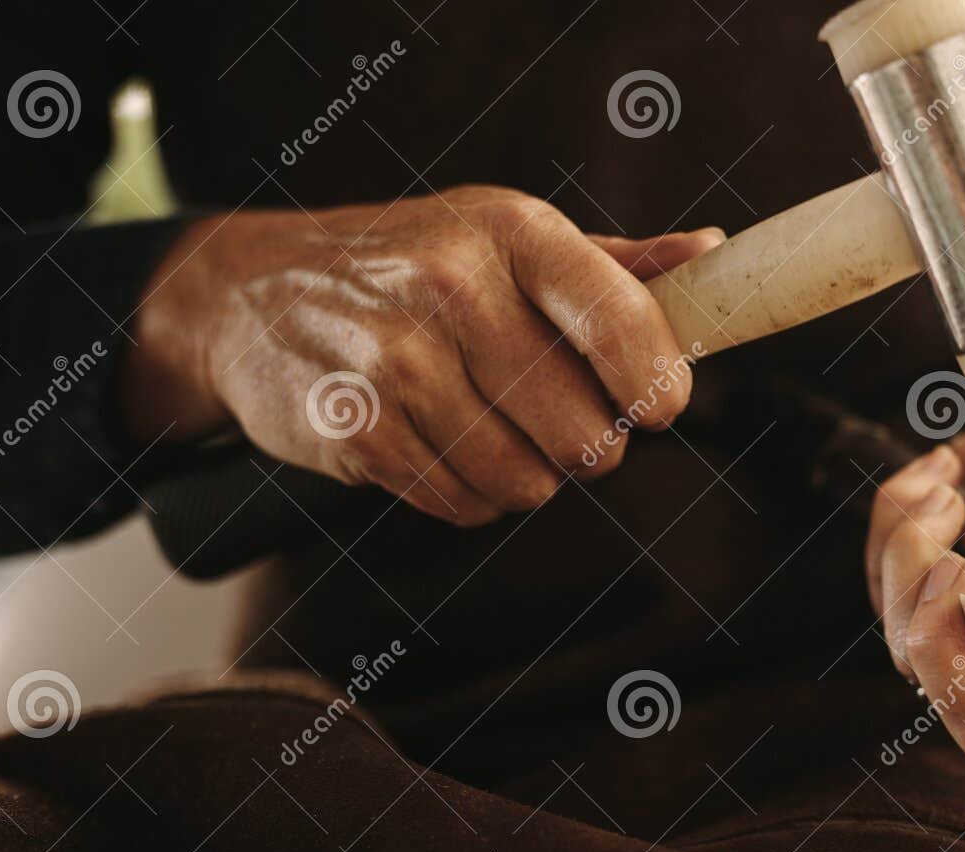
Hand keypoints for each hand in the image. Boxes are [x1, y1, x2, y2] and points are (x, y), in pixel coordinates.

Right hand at [124, 185, 721, 524]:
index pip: (618, 317)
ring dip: (528, 475)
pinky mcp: (357, 432)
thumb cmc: (411, 265)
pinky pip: (464, 505)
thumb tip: (712, 257)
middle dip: (590, 443)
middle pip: (584, 430)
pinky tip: (443, 443)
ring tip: (493, 425)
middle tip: (563, 418)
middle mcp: (452, 288)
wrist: (252, 294)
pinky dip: (470, 493)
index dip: (657, 379)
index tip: (664, 405)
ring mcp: (396, 363)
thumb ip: (615, 265)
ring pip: (527, 482)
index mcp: (508, 232)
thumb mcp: (507, 237)